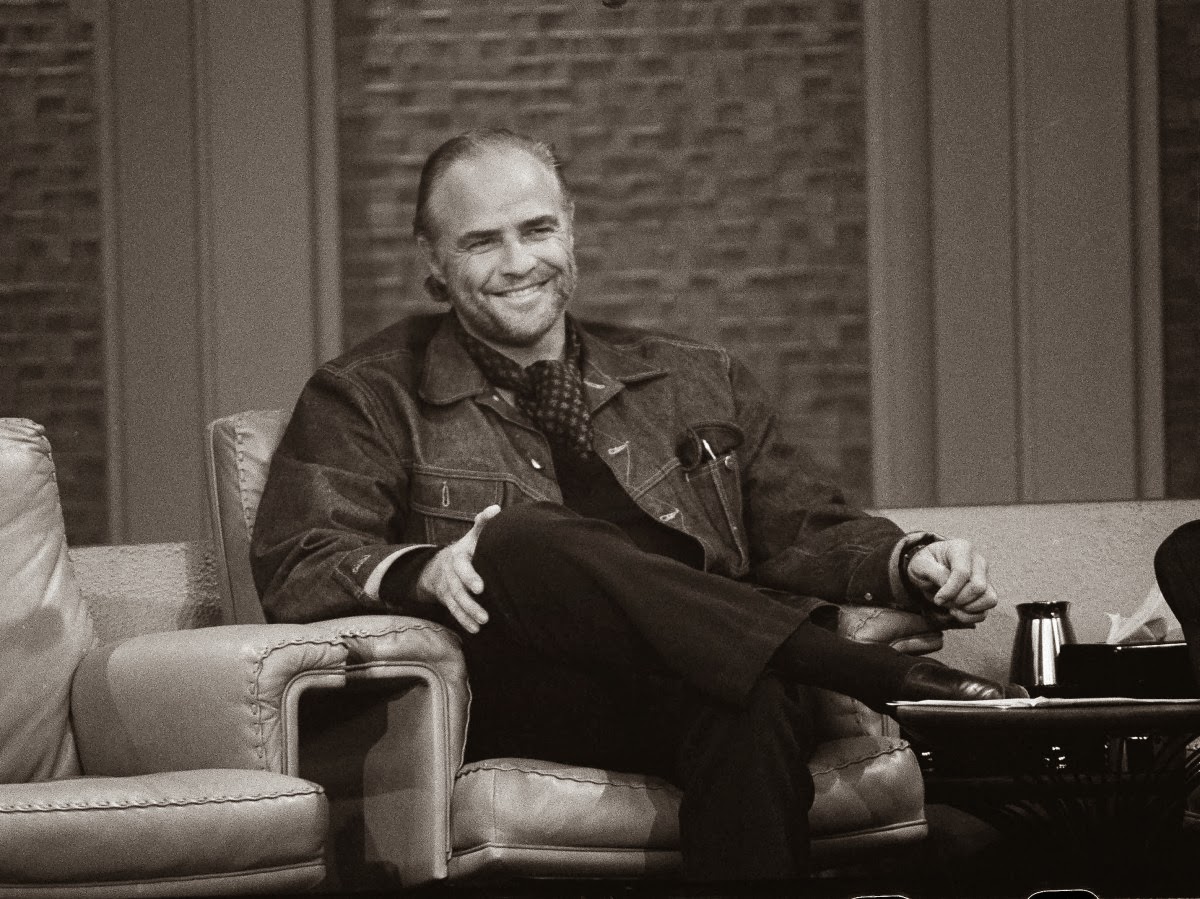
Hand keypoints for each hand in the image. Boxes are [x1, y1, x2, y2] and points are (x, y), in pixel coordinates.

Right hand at [414, 504, 501, 633]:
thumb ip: (483, 523)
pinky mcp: (448, 599)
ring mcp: (448, 588)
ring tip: (483, 624)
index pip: (461, 567)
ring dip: (468, 615)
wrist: (442, 563)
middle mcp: (450, 573)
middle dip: (470, 603)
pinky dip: (464, 622)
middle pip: (457, 590)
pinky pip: (454, 612)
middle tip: (485, 615)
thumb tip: (496, 509)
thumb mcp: (473, 535)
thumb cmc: (468, 548)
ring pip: (455, 603)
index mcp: (458, 556)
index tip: (481, 588)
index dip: (469, 577)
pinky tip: (476, 630)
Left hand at [906, 539, 997, 624]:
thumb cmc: (925, 564)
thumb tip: (948, 588)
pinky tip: (957, 611)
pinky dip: (971, 617)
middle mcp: (978, 561)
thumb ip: (934, 573)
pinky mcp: (986, 592)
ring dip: (968, 609)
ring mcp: (986, 577)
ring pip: (990, 599)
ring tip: (952, 607)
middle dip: (958, 600)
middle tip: (943, 600)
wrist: (928, 569)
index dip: (949, 590)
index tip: (937, 599)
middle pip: (978, 587)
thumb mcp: (920, 564)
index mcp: (962, 548)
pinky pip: (986, 610)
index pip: (963, 573)